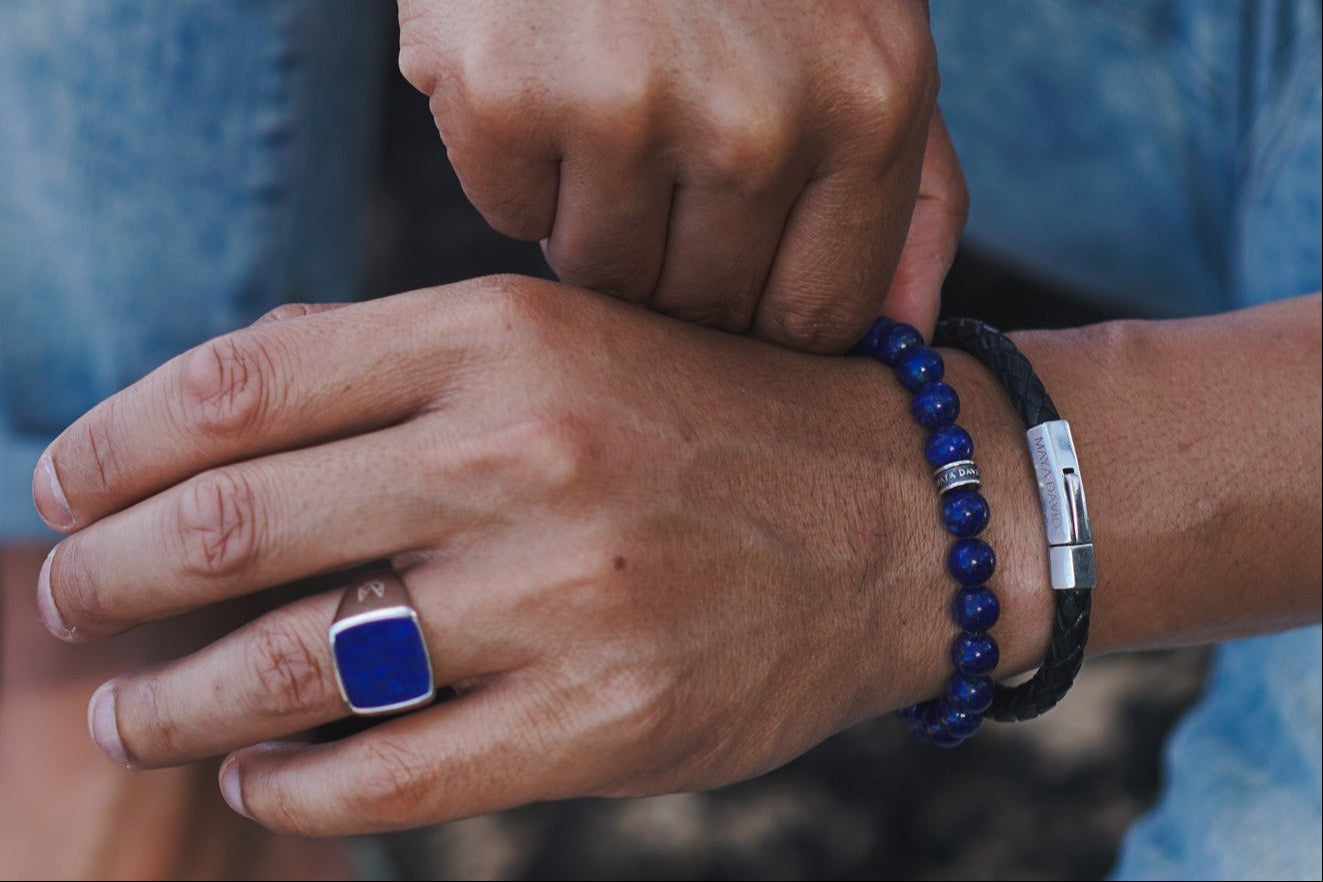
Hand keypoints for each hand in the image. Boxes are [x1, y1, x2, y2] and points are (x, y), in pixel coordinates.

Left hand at [32, 278, 1007, 834]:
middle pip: (235, 525)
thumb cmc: (713, 419)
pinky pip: (394, 776)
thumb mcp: (569, 336)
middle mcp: (523, 451)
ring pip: (294, 667)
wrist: (900, 514)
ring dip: (177, 702)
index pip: (242, 383)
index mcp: (503, 332)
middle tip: (72, 601)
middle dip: (111, 576)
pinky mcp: (605, 720)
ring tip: (136, 711)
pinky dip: (296, 788)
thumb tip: (220, 415)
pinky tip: (265, 777)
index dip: (116, 440)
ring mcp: (563, 594)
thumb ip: (401, 365)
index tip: (61, 483)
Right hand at [398, 0, 965, 347]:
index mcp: (865, 113)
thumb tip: (908, 334)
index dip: (767, 311)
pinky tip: (545, 66)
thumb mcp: (872, 40)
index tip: (741, 271)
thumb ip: (911, 192)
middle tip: (666, 141)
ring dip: (597, 209)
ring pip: (602, 273)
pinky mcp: (505, 96)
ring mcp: (624, 111)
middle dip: (681, 252)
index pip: (817, 321)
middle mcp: (755, 128)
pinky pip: (510, 213)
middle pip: (704, 309)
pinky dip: (518, 159)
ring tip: (608, 89)